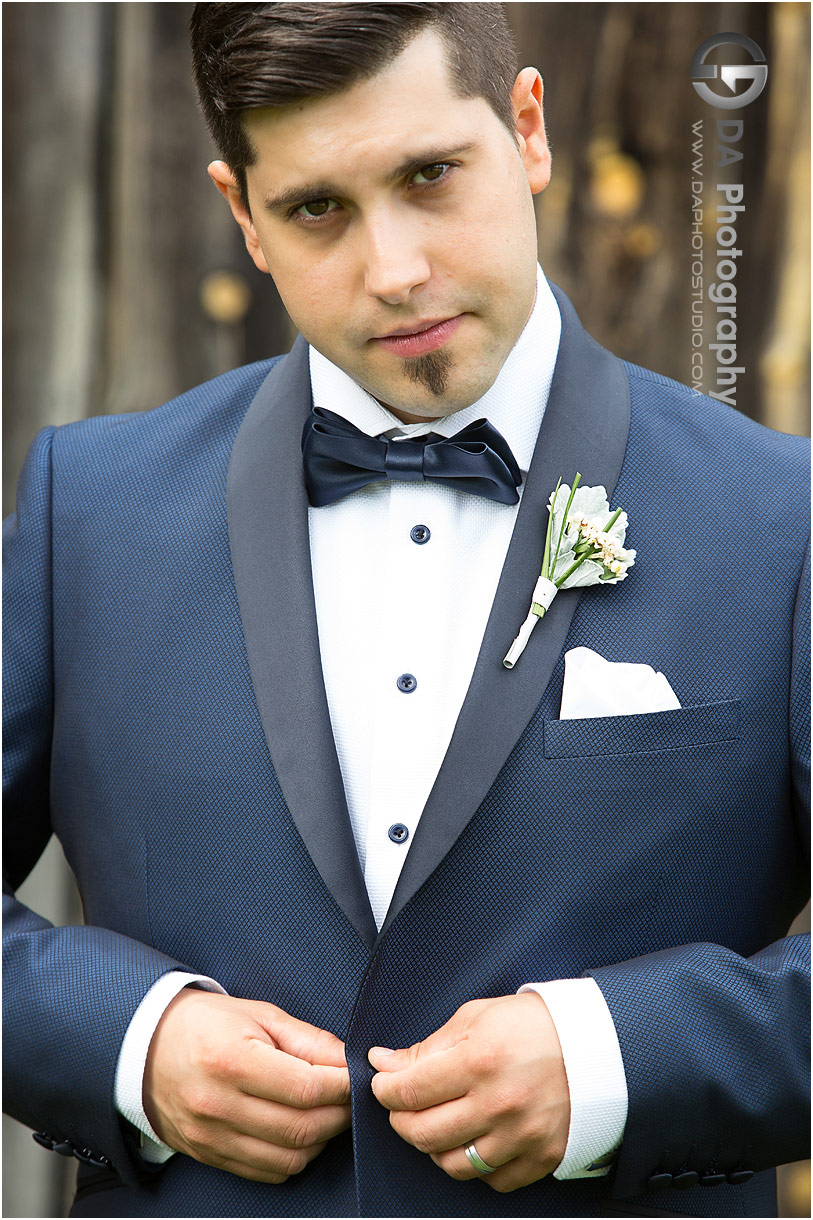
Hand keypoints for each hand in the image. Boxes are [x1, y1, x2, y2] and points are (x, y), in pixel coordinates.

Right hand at [143, 989, 350, 1182]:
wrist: (147, 1048)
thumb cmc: (208, 1024)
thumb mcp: (260, 1015)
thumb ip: (309, 1040)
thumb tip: (349, 1061)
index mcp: (231, 1060)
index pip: (305, 1088)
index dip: (341, 1085)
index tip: (355, 1076)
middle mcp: (218, 1105)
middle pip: (300, 1128)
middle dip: (339, 1115)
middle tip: (349, 1097)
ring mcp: (211, 1137)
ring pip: (288, 1158)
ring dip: (321, 1140)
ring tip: (328, 1113)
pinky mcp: (209, 1156)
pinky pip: (266, 1172)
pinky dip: (294, 1157)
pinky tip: (301, 1132)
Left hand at [368, 993, 569, 1192]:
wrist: (595, 1043)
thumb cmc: (532, 1024)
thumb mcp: (476, 1018)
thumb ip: (428, 1047)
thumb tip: (385, 1064)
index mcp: (480, 1060)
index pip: (410, 1090)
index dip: (386, 1089)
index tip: (383, 1083)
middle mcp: (499, 1103)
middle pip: (424, 1133)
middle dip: (401, 1119)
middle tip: (402, 1105)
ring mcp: (522, 1135)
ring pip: (454, 1163)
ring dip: (434, 1146)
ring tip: (438, 1123)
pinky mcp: (541, 1157)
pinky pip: (492, 1179)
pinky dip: (476, 1165)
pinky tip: (474, 1139)